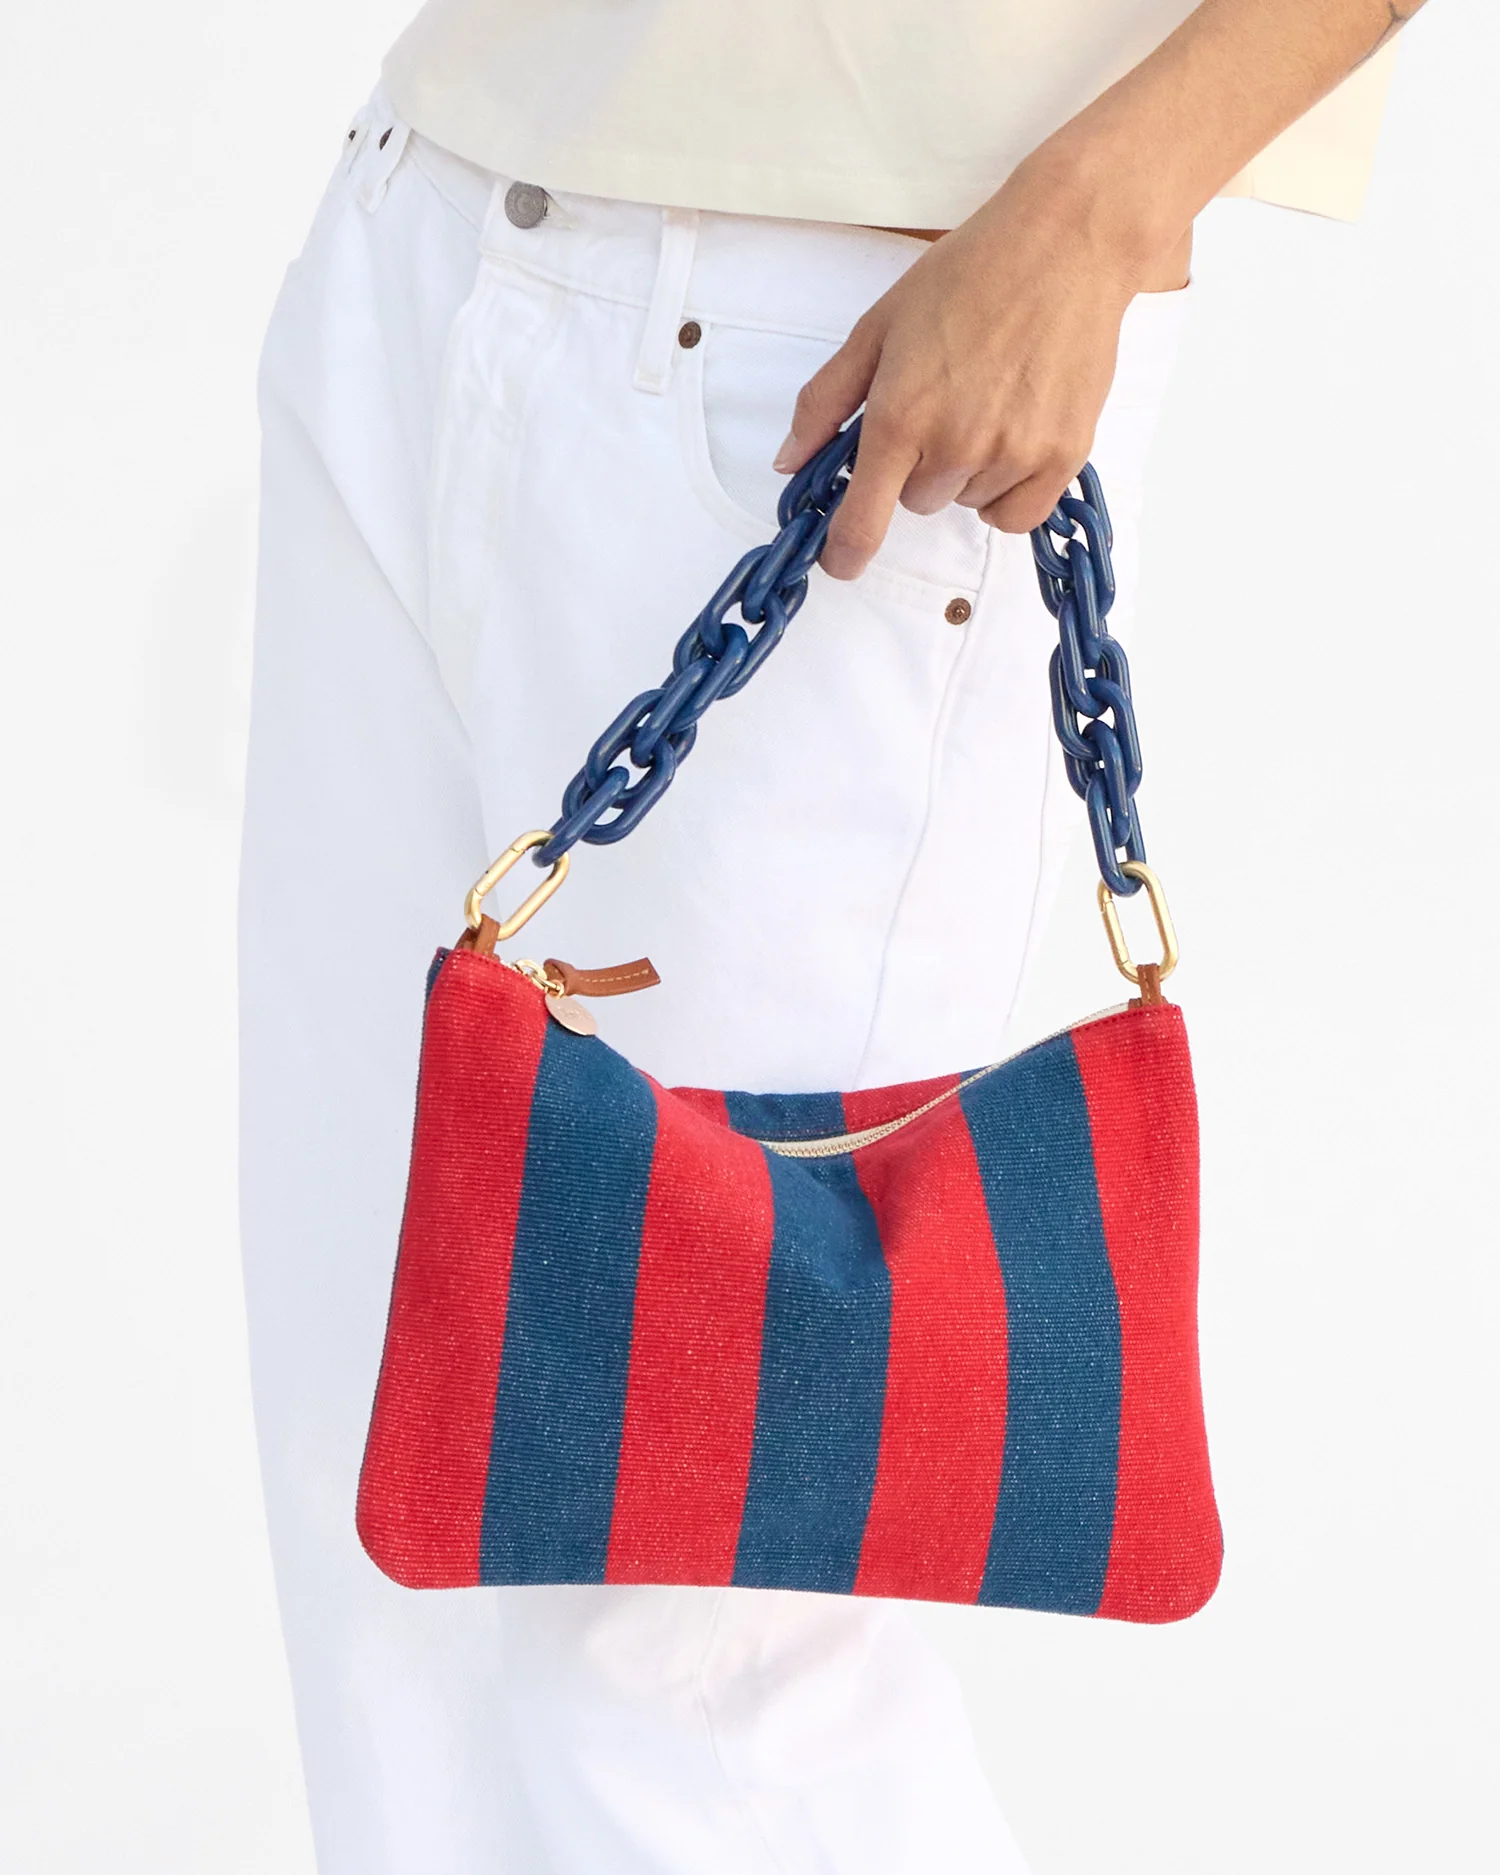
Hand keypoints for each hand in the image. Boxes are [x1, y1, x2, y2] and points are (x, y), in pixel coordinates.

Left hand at [772, 149, 1172, 579]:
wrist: (1066, 243)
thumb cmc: (968, 275)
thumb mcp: (878, 327)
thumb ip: (826, 400)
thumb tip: (789, 462)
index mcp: (901, 415)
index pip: (863, 520)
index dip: (845, 552)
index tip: (840, 564)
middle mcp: (956, 445)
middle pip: (916, 502)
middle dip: (917, 466)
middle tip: (943, 401)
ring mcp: (1013, 454)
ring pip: (966, 503)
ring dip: (966, 471)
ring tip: (987, 400)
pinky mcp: (1063, 456)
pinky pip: (1017, 515)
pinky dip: (1008, 490)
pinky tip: (1013, 437)